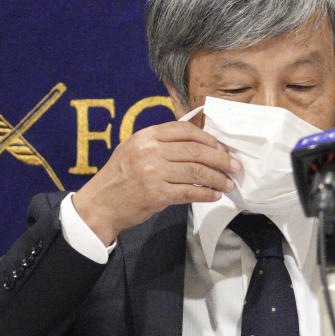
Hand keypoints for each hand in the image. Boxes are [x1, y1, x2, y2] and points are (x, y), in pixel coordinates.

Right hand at [73, 120, 240, 243]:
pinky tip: (214, 195)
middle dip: (221, 159)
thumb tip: (199, 144)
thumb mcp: (134, 149)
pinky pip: (190, 192)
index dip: (208, 139)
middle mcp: (150, 151)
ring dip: (217, 178)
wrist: (100, 205)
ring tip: (228, 184)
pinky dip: (206, 194)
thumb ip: (161, 143)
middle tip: (235, 166)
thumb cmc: (120, 177)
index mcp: (146, 136)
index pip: (185, 130)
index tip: (222, 148)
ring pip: (197, 172)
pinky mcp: (157, 194)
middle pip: (196, 151)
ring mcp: (153, 172)